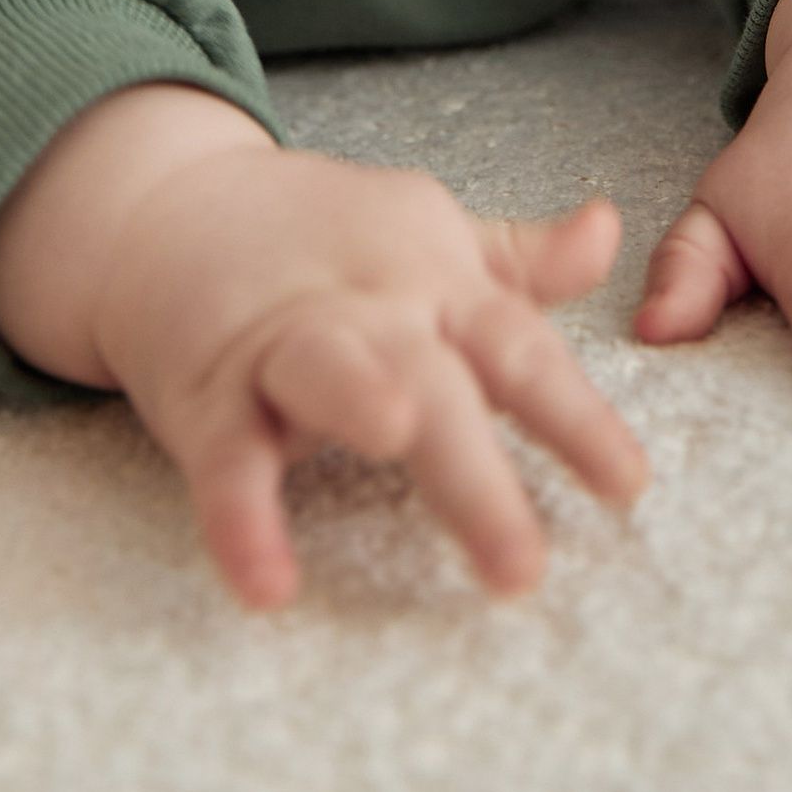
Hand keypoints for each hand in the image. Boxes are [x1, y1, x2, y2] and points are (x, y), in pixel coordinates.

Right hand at [0, 86, 649, 606]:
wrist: (164, 208)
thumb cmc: (317, 243)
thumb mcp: (424, 237)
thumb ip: (517, 260)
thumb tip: (606, 232)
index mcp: (432, 283)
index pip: (518, 348)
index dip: (575, 415)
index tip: (627, 486)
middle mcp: (365, 310)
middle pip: (433, 378)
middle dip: (478, 468)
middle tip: (523, 567)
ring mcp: (281, 342)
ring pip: (327, 372)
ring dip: (360, 395)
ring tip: (398, 435)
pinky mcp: (203, 394)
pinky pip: (223, 459)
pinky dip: (242, 520)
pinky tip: (267, 583)